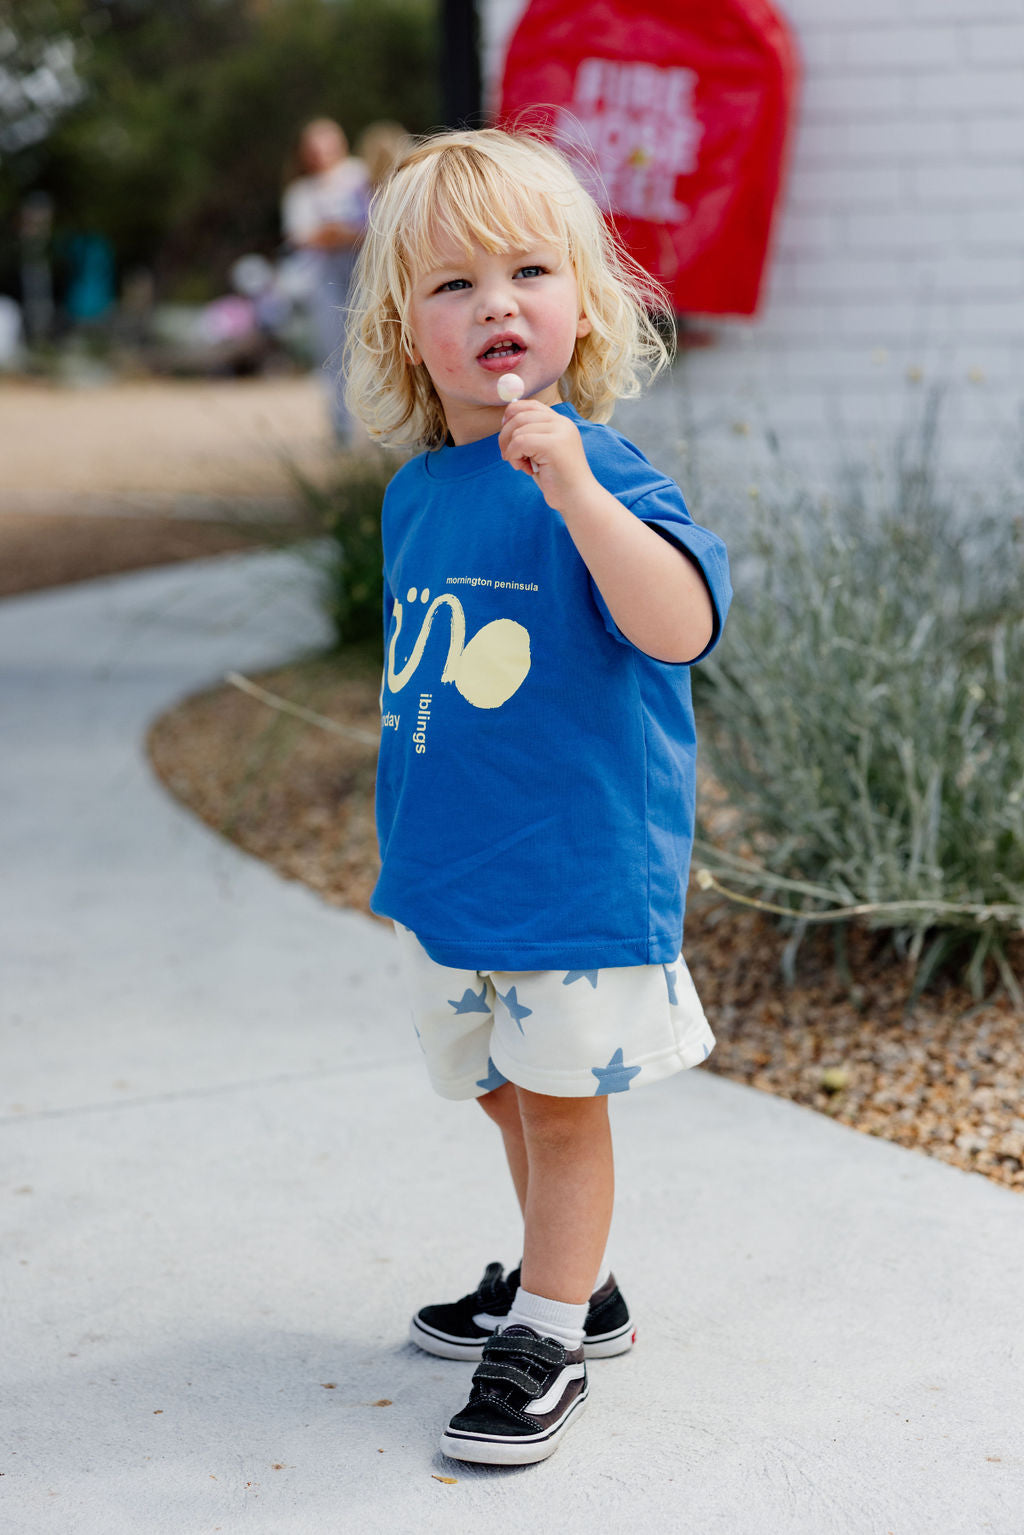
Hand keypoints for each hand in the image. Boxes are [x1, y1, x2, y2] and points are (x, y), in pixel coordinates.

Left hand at [498, 399, 597, 514]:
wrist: (577, 498)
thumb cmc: (557, 479)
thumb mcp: (541, 452)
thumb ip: (530, 434)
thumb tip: (505, 422)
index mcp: (560, 422)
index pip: (530, 405)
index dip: (512, 416)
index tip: (507, 436)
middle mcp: (562, 423)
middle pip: (519, 415)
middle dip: (505, 436)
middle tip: (508, 456)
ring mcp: (559, 431)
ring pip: (517, 430)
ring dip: (511, 450)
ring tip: (521, 465)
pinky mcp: (553, 444)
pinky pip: (519, 442)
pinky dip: (514, 456)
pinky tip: (524, 469)